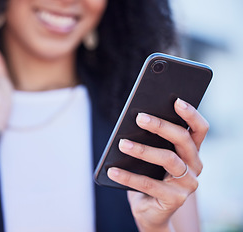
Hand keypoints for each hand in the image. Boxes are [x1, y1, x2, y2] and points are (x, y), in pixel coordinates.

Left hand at [107, 98, 208, 230]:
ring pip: (168, 159)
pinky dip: (128, 177)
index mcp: (191, 151)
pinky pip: (150, 184)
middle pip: (183, 139)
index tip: (176, 100)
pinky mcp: (175, 199)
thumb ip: (151, 139)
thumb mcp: (151, 156)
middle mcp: (195, 165)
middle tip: (139, 118)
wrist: (150, 210)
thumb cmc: (149, 175)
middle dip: (160, 126)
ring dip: (142, 150)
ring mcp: (188, 184)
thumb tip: (136, 117)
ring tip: (122, 144)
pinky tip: (112, 170)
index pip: (199, 129)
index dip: (191, 114)